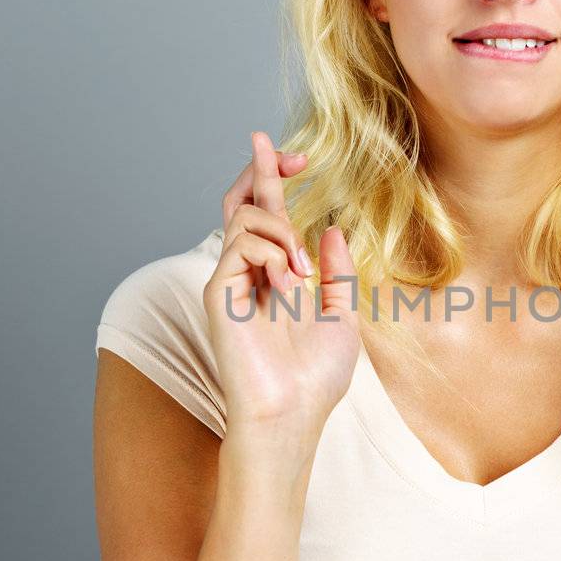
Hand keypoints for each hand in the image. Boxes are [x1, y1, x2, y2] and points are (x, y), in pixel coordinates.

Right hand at [203, 131, 359, 434]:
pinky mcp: (218, 292)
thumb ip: (337, 272)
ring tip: (299, 271)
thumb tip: (332, 230)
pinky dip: (272, 254)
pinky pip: (241, 243)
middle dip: (260, 169)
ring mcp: (229, 282)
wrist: (293, 413)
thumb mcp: (342, 315)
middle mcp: (247, 275)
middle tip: (275, 147)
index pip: (266, 217)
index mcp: (275, 278)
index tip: (294, 156)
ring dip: (282, 230)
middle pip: (240, 203)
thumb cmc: (315, 379)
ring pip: (245, 217)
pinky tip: (285, 285)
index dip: (272, 180)